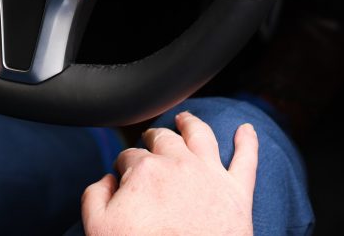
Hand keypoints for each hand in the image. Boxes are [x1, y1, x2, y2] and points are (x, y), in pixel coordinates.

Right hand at [82, 111, 256, 235]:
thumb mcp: (99, 227)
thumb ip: (95, 195)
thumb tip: (107, 180)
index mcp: (145, 170)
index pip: (130, 156)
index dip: (124, 164)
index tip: (124, 174)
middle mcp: (179, 164)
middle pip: (164, 138)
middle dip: (154, 137)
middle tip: (150, 141)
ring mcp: (211, 175)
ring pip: (201, 135)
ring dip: (192, 123)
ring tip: (186, 119)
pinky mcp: (237, 193)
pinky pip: (246, 160)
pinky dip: (248, 142)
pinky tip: (247, 130)